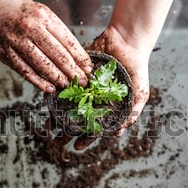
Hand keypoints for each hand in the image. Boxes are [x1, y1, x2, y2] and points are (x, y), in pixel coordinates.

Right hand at [0, 0, 91, 92]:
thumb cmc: (16, 9)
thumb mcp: (39, 12)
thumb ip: (54, 31)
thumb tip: (74, 56)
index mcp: (44, 16)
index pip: (68, 41)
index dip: (80, 58)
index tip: (88, 68)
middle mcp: (30, 27)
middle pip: (58, 55)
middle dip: (73, 71)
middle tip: (83, 82)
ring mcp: (16, 41)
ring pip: (42, 65)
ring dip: (58, 78)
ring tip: (68, 86)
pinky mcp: (5, 52)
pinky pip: (25, 71)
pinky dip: (39, 81)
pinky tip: (49, 88)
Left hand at [52, 25, 149, 150]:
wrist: (128, 41)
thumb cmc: (137, 68)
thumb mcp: (140, 93)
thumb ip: (132, 113)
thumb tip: (118, 133)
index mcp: (107, 108)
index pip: (95, 128)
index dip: (86, 138)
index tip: (76, 146)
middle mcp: (93, 100)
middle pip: (78, 120)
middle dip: (67, 131)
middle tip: (56, 140)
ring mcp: (84, 88)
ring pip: (68, 105)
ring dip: (57, 115)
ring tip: (48, 124)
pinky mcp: (76, 74)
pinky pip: (64, 84)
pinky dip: (55, 92)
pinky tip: (48, 99)